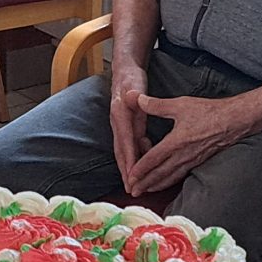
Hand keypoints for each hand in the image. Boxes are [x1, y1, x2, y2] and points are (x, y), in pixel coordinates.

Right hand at [109, 63, 151, 188]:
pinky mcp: (125, 126)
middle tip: (132, 189)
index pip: (125, 141)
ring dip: (129, 168)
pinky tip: (144, 164)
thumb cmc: (131, 79)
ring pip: (124, 151)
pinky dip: (135, 157)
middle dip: (126, 172)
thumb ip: (135, 97)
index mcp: (120, 115)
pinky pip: (129, 145)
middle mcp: (117, 123)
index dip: (129, 159)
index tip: (133, 175)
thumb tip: (130, 99)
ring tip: (136, 185)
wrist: (124, 71)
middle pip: (121, 152)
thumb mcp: (135, 87)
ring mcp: (120, 126)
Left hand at [126, 92, 254, 196]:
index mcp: (176, 142)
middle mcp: (182, 155)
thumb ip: (157, 105)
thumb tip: (137, 98)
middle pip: (159, 173)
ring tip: (145, 190)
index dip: (140, 169)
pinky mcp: (198, 161)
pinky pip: (180, 175)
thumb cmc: (208, 112)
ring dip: (156, 185)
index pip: (153, 159)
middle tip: (133, 191)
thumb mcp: (180, 105)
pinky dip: (169, 181)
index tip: (130, 176)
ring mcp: (191, 160)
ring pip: (170, 177)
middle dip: (145, 183)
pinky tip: (164, 182)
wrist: (234, 121)